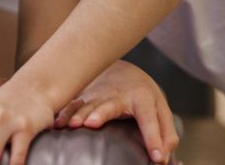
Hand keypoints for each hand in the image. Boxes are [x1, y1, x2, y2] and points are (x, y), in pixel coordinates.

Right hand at [53, 60, 177, 164]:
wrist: (123, 69)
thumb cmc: (144, 95)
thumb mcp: (162, 111)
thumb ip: (166, 134)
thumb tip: (163, 158)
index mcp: (143, 99)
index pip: (149, 120)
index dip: (154, 139)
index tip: (157, 158)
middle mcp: (119, 96)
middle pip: (110, 105)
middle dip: (101, 114)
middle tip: (93, 123)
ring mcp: (99, 95)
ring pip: (88, 105)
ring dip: (79, 114)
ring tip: (73, 124)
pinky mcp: (85, 97)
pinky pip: (74, 105)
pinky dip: (65, 113)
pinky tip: (57, 122)